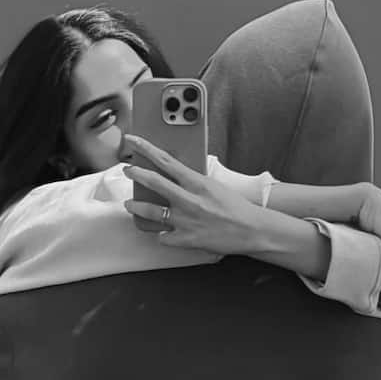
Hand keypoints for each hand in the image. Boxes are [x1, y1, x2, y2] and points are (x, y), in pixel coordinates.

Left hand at [121, 134, 260, 255]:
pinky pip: (162, 236)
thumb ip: (194, 180)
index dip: (145, 148)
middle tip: (128, 170)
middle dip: (136, 174)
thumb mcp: (214, 186)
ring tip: (130, 204)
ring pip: (150, 211)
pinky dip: (161, 234)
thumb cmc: (236, 207)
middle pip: (153, 182)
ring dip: (136, 206)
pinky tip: (161, 232)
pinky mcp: (185, 239)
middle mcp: (188, 199)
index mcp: (196, 182)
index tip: (133, 140)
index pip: (165, 160)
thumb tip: (176, 174)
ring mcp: (184, 220)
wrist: (252, 230)